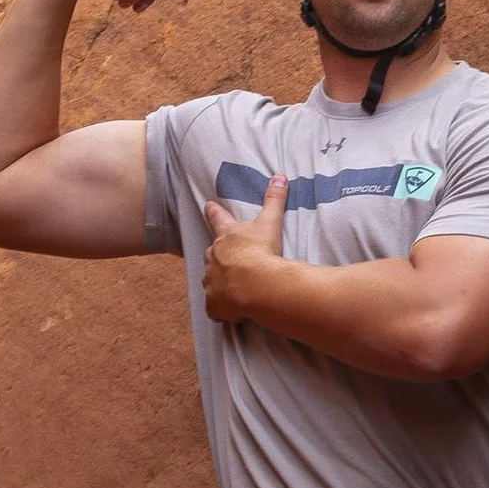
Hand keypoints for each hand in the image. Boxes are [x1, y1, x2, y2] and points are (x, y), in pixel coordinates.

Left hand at [203, 177, 287, 324]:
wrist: (257, 284)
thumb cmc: (262, 251)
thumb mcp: (269, 222)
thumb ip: (274, 199)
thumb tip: (280, 175)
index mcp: (225, 236)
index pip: (216, 217)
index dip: (213, 211)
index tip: (208, 205)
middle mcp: (213, 257)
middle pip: (211, 253)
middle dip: (218, 256)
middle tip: (231, 261)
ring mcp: (211, 282)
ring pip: (211, 280)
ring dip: (220, 283)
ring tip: (234, 289)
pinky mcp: (214, 304)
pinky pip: (215, 307)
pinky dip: (221, 309)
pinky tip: (232, 312)